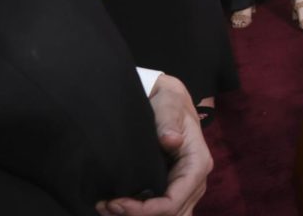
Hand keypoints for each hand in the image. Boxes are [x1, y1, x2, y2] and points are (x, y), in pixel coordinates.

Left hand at [95, 75, 211, 215]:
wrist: (169, 98)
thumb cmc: (168, 100)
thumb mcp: (169, 102)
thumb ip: (169, 119)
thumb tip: (171, 140)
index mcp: (197, 163)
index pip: (173, 201)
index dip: (145, 211)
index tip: (116, 203)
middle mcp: (195, 180)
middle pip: (171, 215)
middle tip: (105, 206)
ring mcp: (186, 187)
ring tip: (109, 207)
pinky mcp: (174, 188)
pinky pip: (164, 211)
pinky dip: (143, 214)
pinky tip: (119, 206)